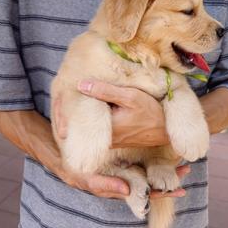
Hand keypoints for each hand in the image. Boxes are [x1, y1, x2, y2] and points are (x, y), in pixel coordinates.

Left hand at [54, 79, 169, 147]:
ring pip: (89, 128)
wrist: (167, 132)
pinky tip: (92, 109)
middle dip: (73, 112)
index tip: (61, 95)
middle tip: (62, 97)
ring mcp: (110, 142)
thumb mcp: (130, 97)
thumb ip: (105, 91)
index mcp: (106, 128)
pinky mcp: (115, 142)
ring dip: (83, 116)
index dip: (69, 107)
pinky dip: (93, 121)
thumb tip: (81, 84)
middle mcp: (105, 139)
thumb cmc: (151, 112)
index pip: (80, 117)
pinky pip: (98, 131)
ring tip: (74, 100)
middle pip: (82, 124)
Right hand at [58, 163, 190, 199]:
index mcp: (119, 189)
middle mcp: (124, 181)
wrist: (63, 159)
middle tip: (186, 173)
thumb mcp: (86, 180)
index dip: (161, 192)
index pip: (145, 194)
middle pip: (151, 184)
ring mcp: (123, 171)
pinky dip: (152, 160)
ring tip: (181, 164)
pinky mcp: (121, 161)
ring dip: (163, 170)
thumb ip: (105, 186)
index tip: (179, 189)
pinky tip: (163, 152)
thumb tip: (127, 191)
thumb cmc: (74, 172)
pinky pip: (140, 162)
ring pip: (148, 173)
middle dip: (168, 181)